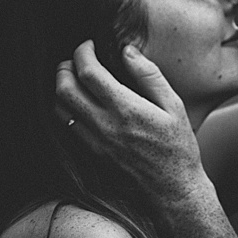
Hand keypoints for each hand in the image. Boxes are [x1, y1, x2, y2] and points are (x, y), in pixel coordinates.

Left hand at [55, 41, 213, 210]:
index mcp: (125, 109)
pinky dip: (65, 110)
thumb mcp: (174, 106)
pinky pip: (65, 128)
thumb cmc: (178, 148)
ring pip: (59, 109)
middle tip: (75, 60)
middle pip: (64, 89)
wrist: (173, 191)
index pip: (88, 72)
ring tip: (74, 80)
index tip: (88, 45)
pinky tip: (78, 103)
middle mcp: (103, 126)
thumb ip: (149, 76)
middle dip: (64, 67)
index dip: (82, 52)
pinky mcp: (90, 156)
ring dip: (60, 89)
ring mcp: (93, 144)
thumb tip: (126, 51)